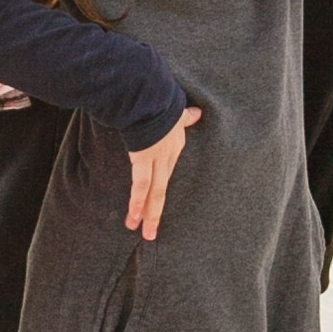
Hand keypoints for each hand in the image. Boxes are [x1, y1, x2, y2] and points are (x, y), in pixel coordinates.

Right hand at [126, 107, 200, 240]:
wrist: (152, 97)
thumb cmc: (161, 101)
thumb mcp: (178, 112)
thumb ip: (186, 117)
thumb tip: (198, 113)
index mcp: (175, 146)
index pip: (167, 173)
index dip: (160, 190)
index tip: (156, 205)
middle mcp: (168, 157)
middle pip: (162, 190)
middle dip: (156, 213)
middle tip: (152, 233)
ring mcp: (157, 160)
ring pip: (154, 194)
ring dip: (148, 215)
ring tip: (145, 233)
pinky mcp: (143, 160)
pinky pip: (141, 186)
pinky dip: (137, 202)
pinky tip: (134, 218)